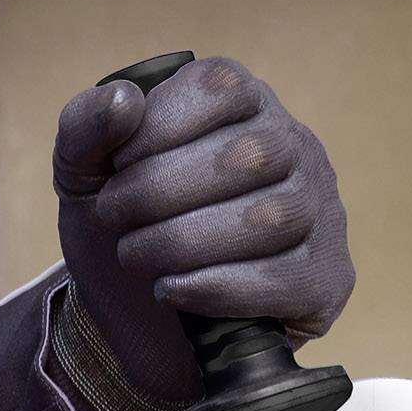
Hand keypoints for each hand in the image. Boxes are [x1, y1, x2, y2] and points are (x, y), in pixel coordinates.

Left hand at [53, 56, 354, 407]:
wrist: (138, 322)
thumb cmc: (124, 228)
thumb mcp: (85, 174)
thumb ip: (85, 127)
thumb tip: (123, 99)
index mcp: (244, 103)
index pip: (220, 88)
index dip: (157, 127)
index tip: (113, 168)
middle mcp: (296, 147)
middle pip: (248, 156)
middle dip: (160, 191)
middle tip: (115, 218)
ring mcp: (321, 214)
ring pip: (270, 219)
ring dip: (183, 242)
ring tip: (137, 256)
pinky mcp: (326, 280)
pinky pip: (285, 279)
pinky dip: (216, 287)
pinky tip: (172, 290)